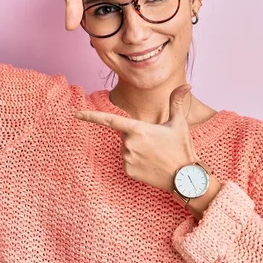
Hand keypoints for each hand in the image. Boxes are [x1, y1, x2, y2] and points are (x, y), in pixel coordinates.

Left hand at [74, 85, 195, 191]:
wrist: (184, 178)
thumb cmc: (182, 148)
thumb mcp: (179, 123)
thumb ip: (176, 101)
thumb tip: (187, 84)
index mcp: (138, 129)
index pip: (109, 119)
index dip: (90, 116)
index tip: (75, 113)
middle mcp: (129, 144)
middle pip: (125, 133)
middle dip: (137, 134)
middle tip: (157, 142)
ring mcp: (127, 159)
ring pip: (126, 147)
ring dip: (137, 148)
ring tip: (156, 154)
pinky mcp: (128, 171)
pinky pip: (128, 161)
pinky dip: (137, 161)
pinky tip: (151, 164)